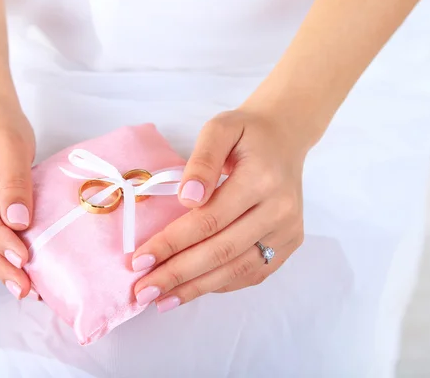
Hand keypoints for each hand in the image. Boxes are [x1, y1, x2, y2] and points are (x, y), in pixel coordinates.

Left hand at [132, 107, 319, 311]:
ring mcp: (288, 231)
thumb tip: (186, 200)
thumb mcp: (220, 129)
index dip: (172, 242)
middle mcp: (280, 210)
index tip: (139, 259)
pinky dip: (219, 284)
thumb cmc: (247, 133)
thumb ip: (202, 160)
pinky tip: (192, 289)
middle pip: (221, 251)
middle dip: (177, 274)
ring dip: (196, 287)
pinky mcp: (289, 243)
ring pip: (237, 269)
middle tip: (142, 290)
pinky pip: (252, 272)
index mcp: (262, 179)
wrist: (285, 138)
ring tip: (161, 299)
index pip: (209, 220)